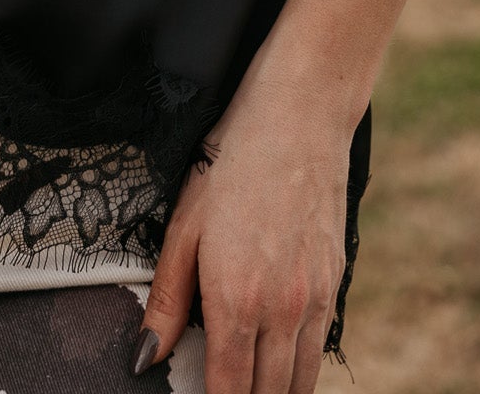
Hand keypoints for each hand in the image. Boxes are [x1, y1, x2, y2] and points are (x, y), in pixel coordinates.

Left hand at [129, 62, 357, 392]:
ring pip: (298, 384)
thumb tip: (143, 359)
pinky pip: (318, 350)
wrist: (299, 114)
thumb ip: (167, 299)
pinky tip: (279, 366)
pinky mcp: (336, 284)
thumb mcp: (184, 223)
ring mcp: (315, 300)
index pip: (227, 391)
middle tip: (216, 391)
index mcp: (235, 299)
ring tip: (246, 387)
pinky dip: (300, 371)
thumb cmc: (232, 160)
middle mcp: (281, 311)